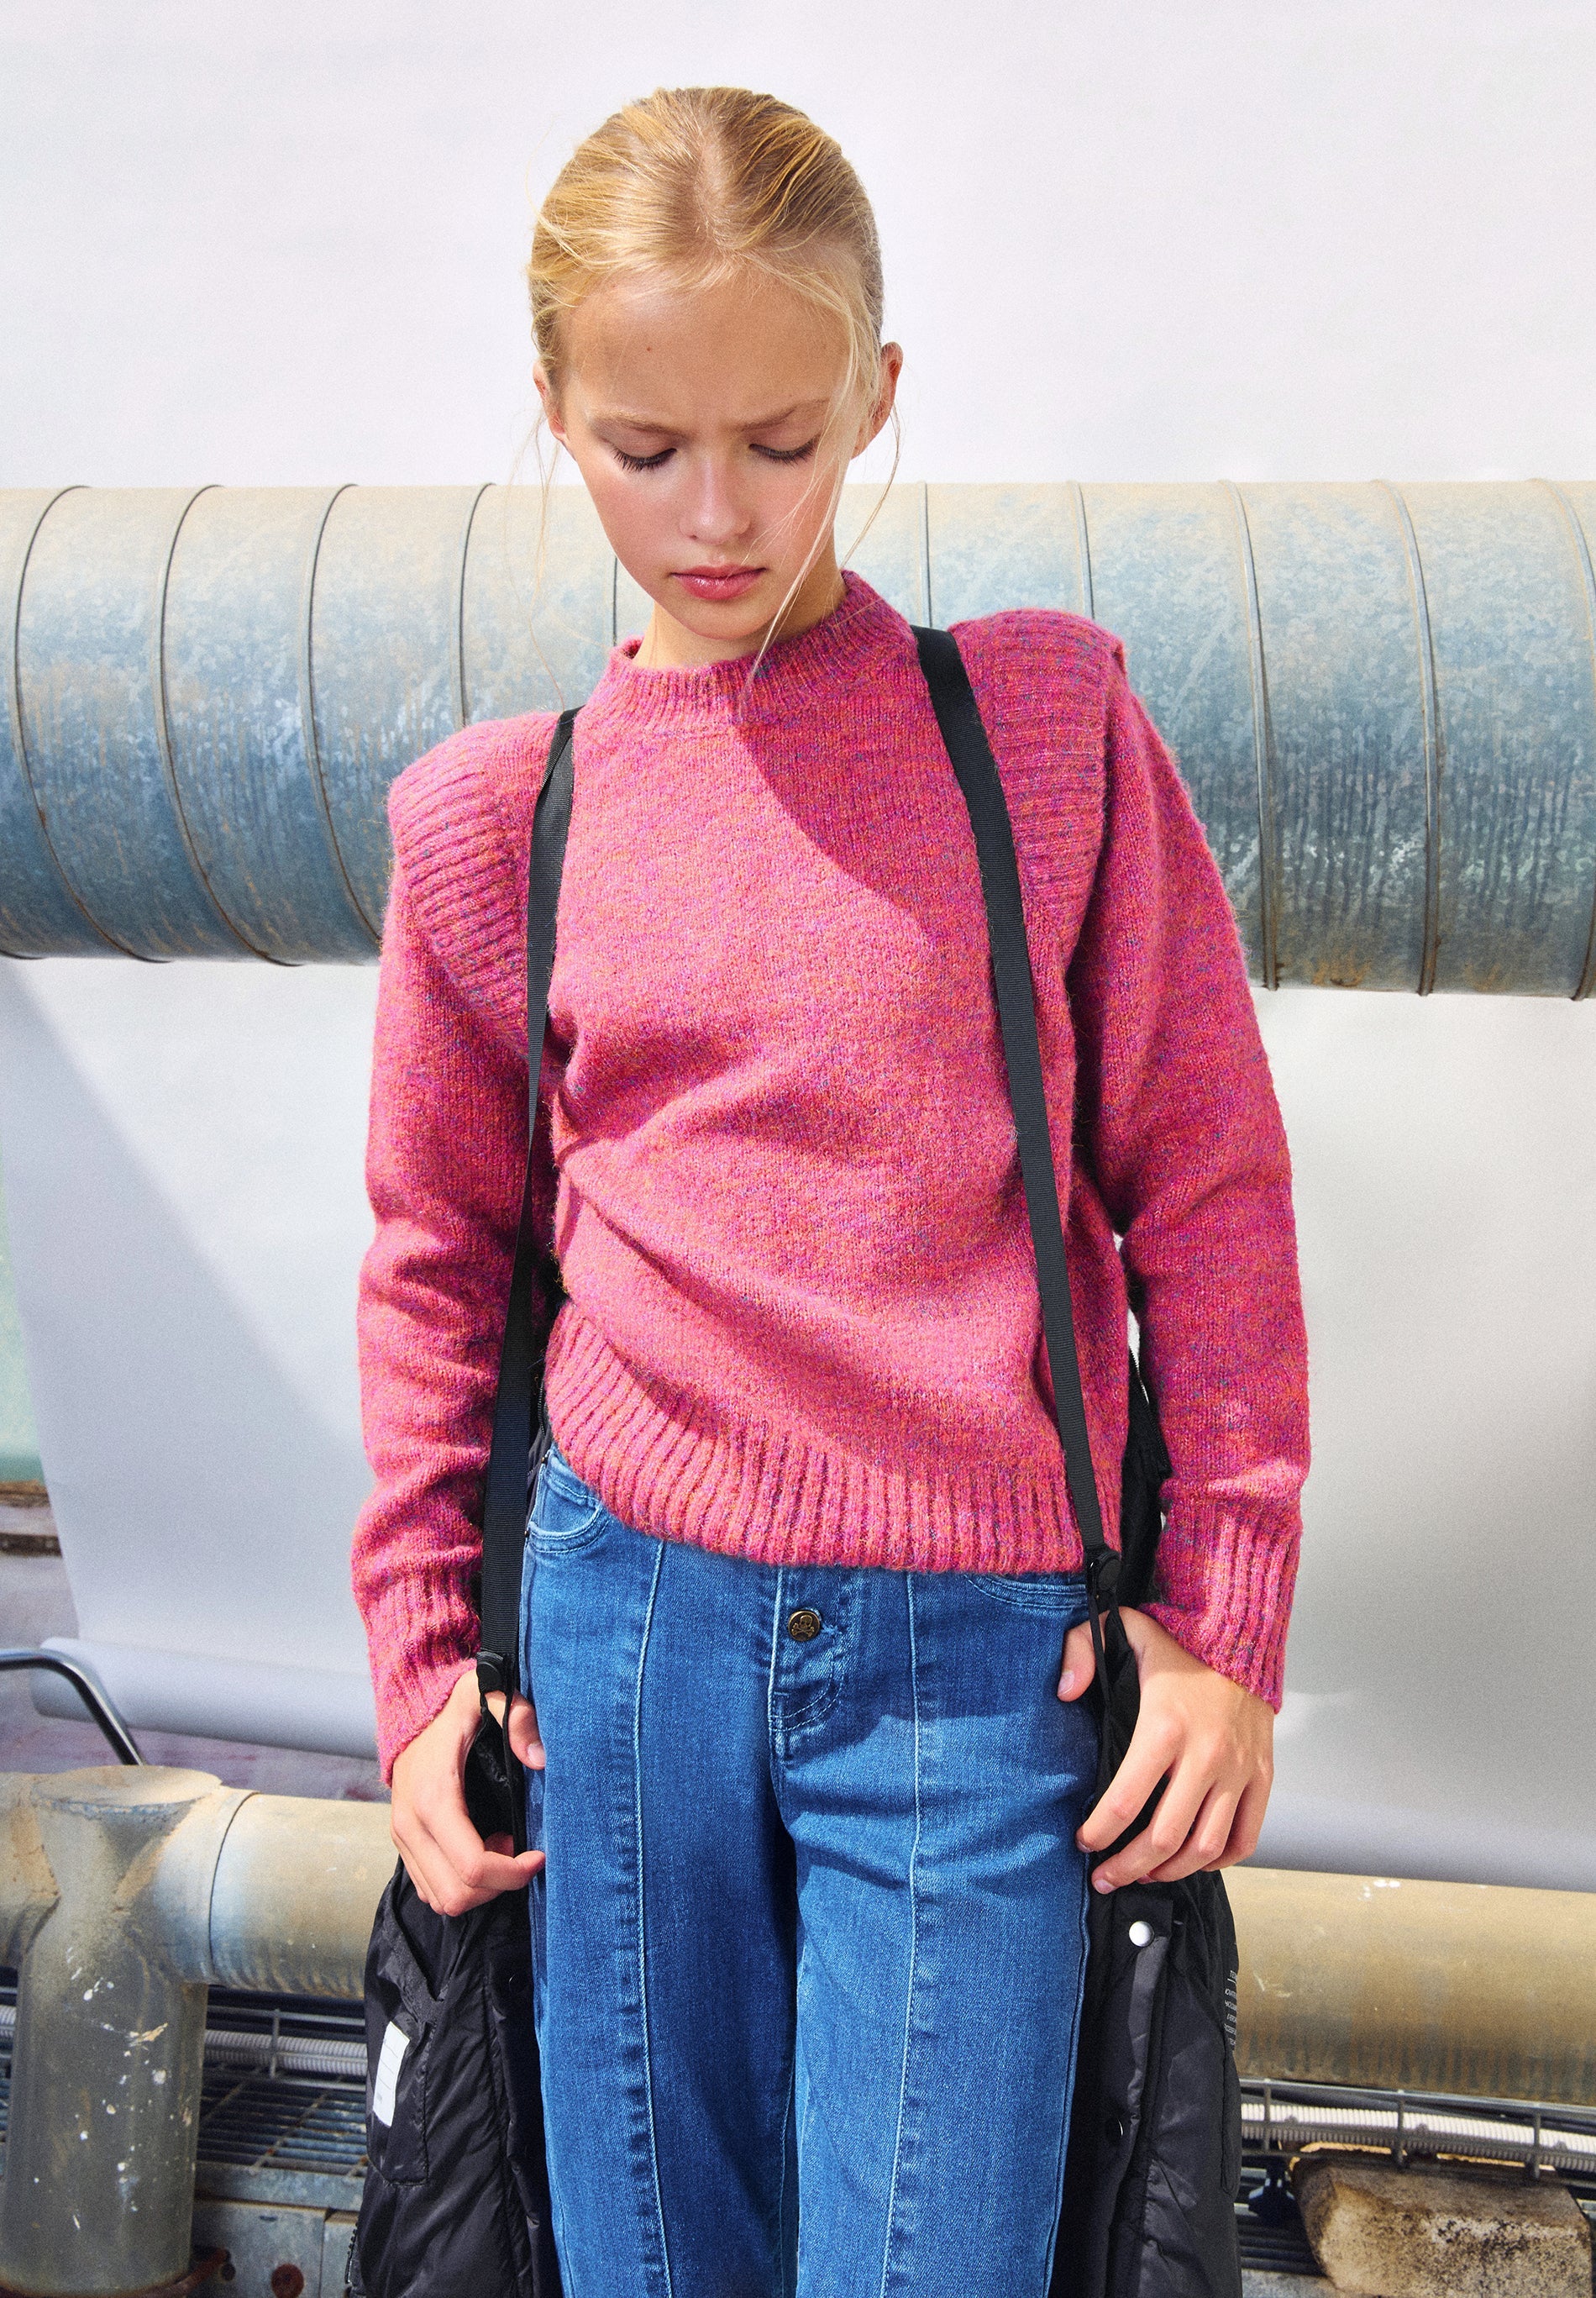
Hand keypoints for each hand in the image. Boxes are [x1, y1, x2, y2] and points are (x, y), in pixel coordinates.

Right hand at [389, 1666, 545, 1915]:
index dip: (513, 1873)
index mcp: (433, 1798)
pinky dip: (461, 1884)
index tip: (538, 1855)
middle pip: (457, 1895)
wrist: (411, 1715)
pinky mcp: (403, 1846)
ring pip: (442, 1900)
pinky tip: (481, 1848)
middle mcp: (410, 1825)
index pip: (472, 1866)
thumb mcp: (485, 1696)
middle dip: (498, 1885)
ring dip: (480, 1887)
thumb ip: (516, 1716)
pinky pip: (431, 1890)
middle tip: (518, 1850)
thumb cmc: (453, 1710)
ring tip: (500, 1845)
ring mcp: (402, 1839)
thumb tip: (539, 1758)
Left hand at [1057, 1606, 1272, 1891]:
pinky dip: (1219, 1860)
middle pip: (1164, 1837)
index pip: (1126, 1800)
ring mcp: (1239, 1770)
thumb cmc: (1181, 1644)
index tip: (1083, 1843)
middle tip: (1104, 1877)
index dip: (1099, 1833)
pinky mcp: (1263, 1776)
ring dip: (1171, 1871)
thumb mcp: (1124, 1629)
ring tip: (1143, 1875)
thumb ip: (1082, 1650)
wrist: (1246, 1636)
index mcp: (1165, 1727)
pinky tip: (1192, 1861)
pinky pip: (1244, 1837)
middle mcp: (1206, 1755)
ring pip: (1205, 1847)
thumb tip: (1064, 1692)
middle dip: (1128, 1866)